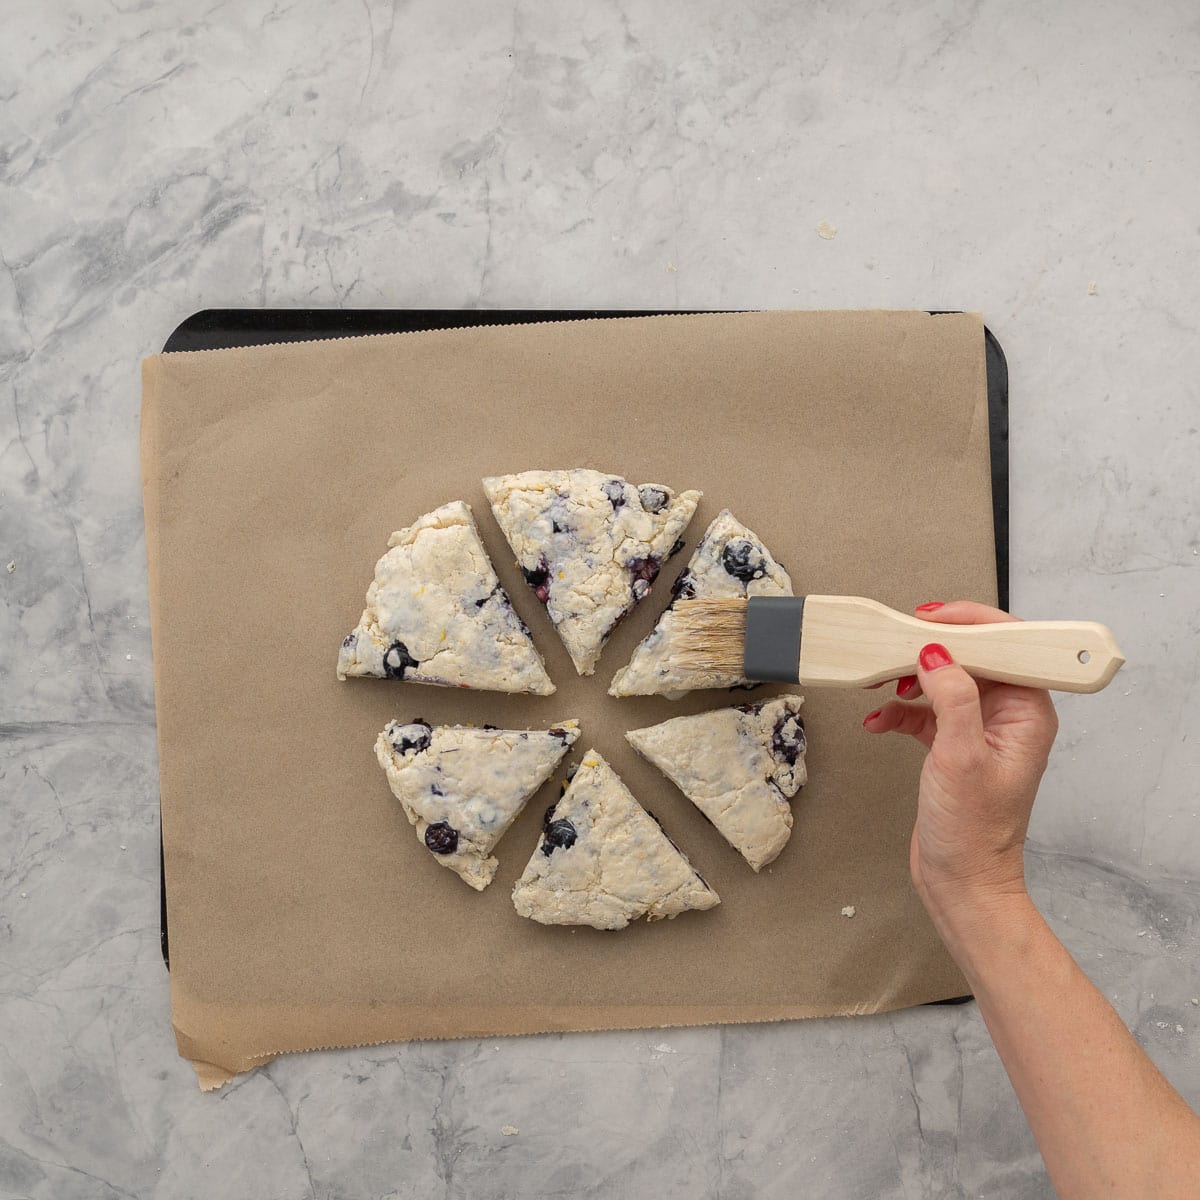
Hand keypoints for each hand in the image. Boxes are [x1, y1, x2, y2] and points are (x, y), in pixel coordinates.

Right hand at [861, 602, 1058, 934]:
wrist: (960, 882)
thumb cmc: (973, 831)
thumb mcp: (960, 757)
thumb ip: (952, 698)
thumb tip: (936, 653)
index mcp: (1027, 712)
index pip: (1006, 646)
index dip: (970, 624)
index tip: (930, 617)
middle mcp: (1008, 716)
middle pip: (970, 657)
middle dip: (929, 650)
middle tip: (895, 646)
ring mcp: (979, 729)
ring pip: (943, 680)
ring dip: (908, 679)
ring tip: (880, 683)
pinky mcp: (952, 745)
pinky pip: (924, 710)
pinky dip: (899, 710)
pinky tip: (878, 721)